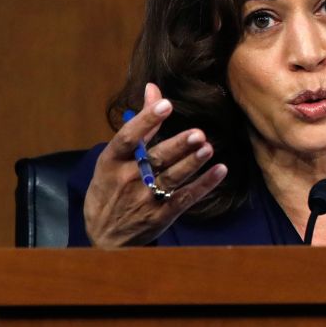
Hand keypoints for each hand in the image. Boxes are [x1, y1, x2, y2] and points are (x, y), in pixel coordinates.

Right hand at [82, 82, 228, 247]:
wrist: (105, 237)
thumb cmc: (110, 188)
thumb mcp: (114, 158)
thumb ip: (140, 125)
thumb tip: (154, 89)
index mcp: (111, 161)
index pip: (127, 138)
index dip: (145, 121)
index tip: (165, 105)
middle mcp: (127, 179)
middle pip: (155, 159)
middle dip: (177, 146)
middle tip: (197, 133)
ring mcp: (144, 199)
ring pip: (172, 178)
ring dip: (192, 163)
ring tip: (208, 148)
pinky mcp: (161, 215)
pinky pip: (186, 197)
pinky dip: (204, 184)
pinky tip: (220, 170)